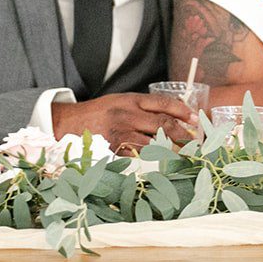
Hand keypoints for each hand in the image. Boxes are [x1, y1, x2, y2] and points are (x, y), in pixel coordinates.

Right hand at [50, 93, 197, 154]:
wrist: (67, 123)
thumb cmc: (96, 114)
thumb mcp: (118, 102)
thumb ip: (140, 108)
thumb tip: (170, 118)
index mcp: (130, 99)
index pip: (163, 103)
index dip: (182, 111)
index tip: (194, 119)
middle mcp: (127, 114)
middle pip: (163, 123)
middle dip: (183, 134)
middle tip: (195, 142)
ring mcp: (121, 132)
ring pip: (154, 142)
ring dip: (172, 149)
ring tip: (184, 154)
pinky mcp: (114, 148)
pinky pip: (139, 154)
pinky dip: (153, 158)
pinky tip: (163, 162)